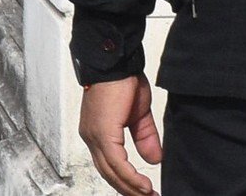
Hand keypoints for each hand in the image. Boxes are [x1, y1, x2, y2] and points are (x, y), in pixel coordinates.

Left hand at [78, 75, 161, 195]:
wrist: (116, 63)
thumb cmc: (123, 82)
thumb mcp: (138, 115)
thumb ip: (144, 138)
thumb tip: (154, 160)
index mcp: (97, 132)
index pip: (109, 165)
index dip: (126, 181)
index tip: (144, 192)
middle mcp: (91, 136)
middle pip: (108, 173)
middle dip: (129, 190)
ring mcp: (94, 135)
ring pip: (112, 171)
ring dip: (131, 188)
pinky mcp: (102, 132)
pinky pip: (117, 162)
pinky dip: (131, 177)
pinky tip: (144, 185)